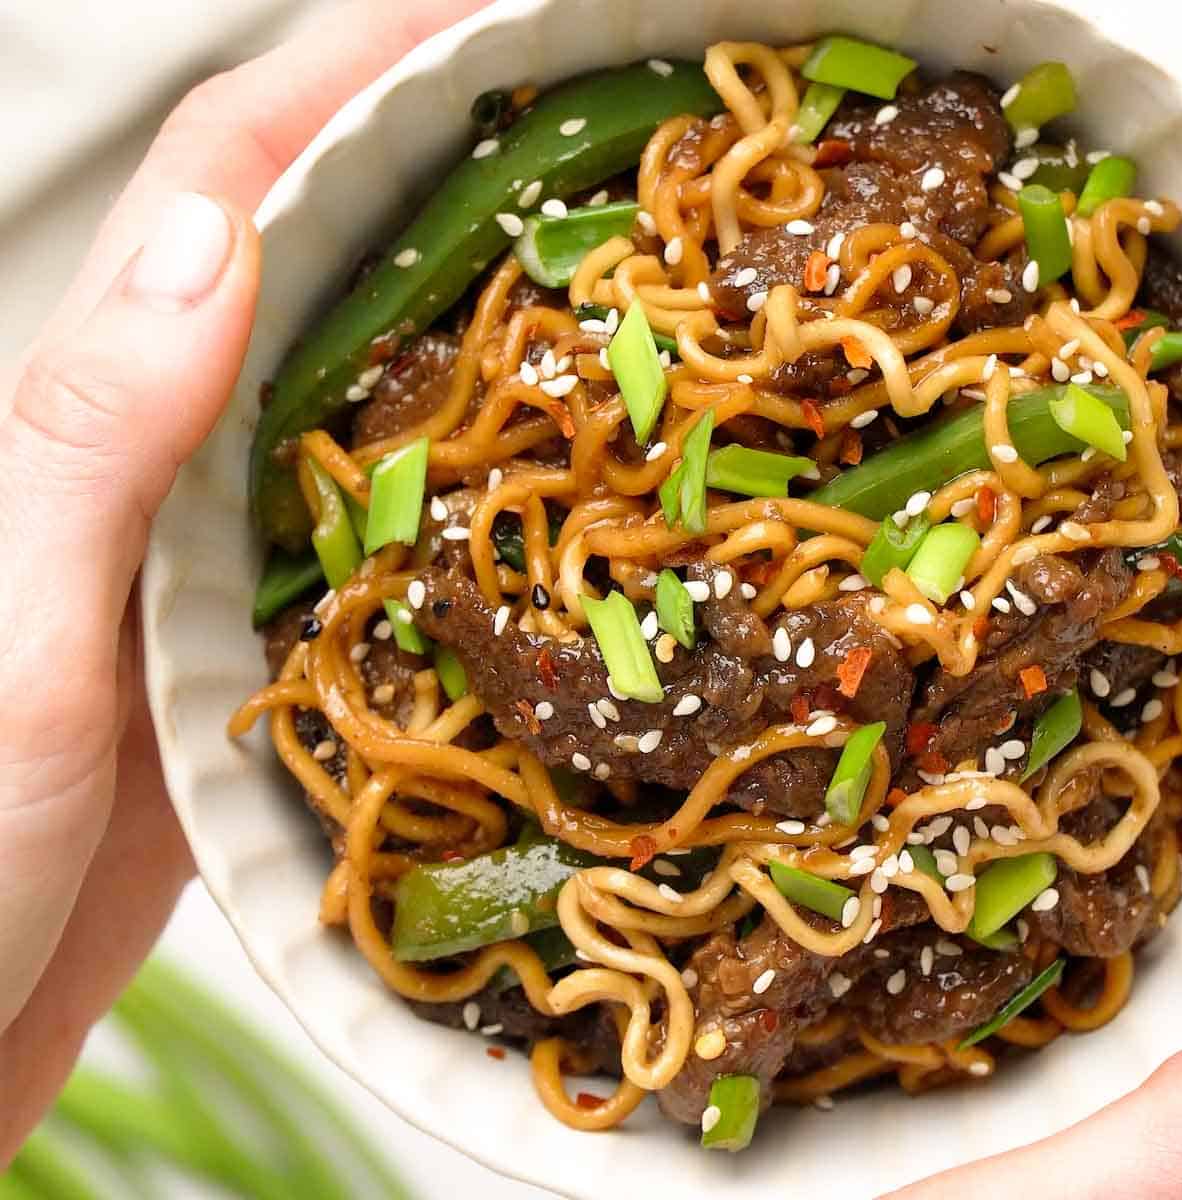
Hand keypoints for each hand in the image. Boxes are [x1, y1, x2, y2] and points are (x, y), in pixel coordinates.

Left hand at [0, 0, 486, 1159]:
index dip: (359, 67)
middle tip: (597, 117)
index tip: (498, 9)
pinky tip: (547, 460)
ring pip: (363, 376)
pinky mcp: (264, 642)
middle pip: (316, 253)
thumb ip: (90, 443)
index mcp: (99, 417)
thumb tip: (221, 238)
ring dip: (472, 294)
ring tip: (611, 255)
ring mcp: (222, 548)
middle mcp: (165, 455)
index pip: (236, 186)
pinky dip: (462, 459)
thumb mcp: (7, 645)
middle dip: (444, 152)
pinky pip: (379, 515)